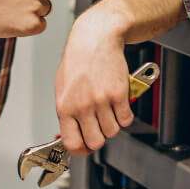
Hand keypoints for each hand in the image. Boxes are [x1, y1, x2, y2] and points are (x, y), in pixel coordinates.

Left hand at [54, 13, 133, 153]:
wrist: (95, 39)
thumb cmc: (78, 61)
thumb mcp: (63, 88)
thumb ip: (67, 112)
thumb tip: (68, 134)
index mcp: (64, 106)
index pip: (72, 143)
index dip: (81, 149)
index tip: (85, 147)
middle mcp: (82, 106)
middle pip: (96, 142)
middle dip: (99, 137)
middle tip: (99, 126)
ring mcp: (101, 100)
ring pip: (113, 131)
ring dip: (113, 124)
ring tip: (108, 110)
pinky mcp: (119, 94)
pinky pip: (126, 119)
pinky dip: (125, 115)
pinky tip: (119, 104)